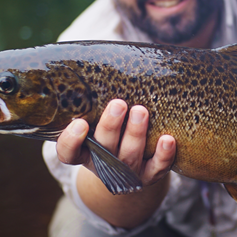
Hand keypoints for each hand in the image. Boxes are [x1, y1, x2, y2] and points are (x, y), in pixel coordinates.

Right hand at [56, 99, 175, 186]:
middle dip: (111, 126)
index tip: (79, 123)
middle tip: (119, 104)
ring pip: (130, 156)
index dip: (71, 141)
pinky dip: (164, 155)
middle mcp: (103, 164)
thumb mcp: (97, 120)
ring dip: (136, 134)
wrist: (129, 168)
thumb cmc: (111, 133)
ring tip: (141, 111)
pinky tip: (168, 139)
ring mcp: (126, 173)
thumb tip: (102, 60)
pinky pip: (157, 168)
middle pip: (103, 149)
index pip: (68, 152)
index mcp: (84, 152)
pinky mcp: (149, 176)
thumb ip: (95, 102)